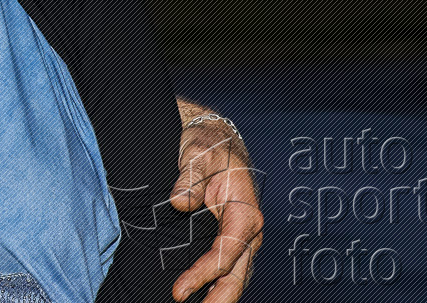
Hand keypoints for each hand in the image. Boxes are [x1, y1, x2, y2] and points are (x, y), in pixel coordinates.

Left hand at [170, 113, 262, 302]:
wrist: (216, 140)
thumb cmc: (208, 146)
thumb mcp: (197, 153)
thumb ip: (189, 177)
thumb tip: (180, 203)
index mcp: (245, 213)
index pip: (225, 253)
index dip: (202, 274)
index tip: (179, 290)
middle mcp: (248, 230)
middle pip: (236, 275)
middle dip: (218, 300)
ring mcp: (241, 236)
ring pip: (235, 276)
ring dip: (219, 297)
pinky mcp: (231, 237)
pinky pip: (227, 266)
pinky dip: (217, 284)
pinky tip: (201, 297)